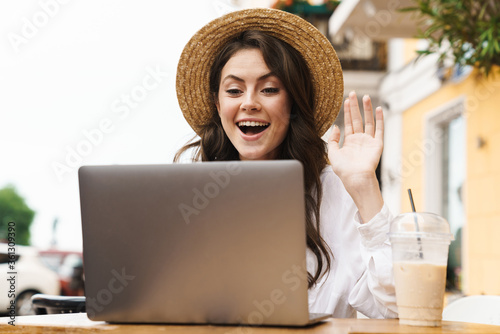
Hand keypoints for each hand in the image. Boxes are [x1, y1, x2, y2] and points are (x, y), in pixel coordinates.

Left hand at [328, 91, 383, 221]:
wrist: (356, 178)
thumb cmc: (344, 169)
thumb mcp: (332, 153)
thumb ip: (333, 140)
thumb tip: (336, 127)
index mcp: (350, 142)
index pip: (349, 123)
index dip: (347, 111)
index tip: (346, 100)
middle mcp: (360, 140)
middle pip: (357, 119)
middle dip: (355, 106)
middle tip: (353, 93)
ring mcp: (369, 141)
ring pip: (368, 121)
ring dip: (367, 109)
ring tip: (365, 97)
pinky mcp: (377, 144)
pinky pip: (379, 129)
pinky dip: (379, 119)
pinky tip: (378, 109)